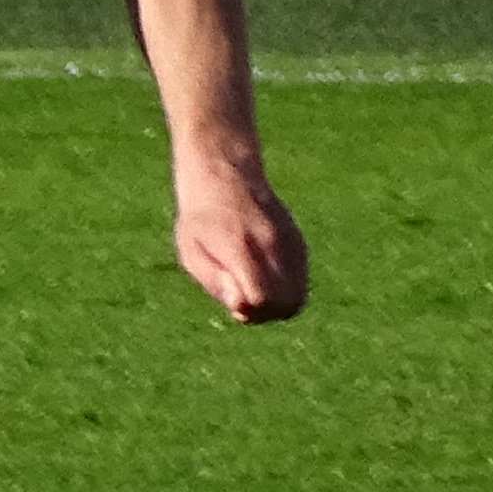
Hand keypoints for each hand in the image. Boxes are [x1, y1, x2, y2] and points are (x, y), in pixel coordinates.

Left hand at [176, 165, 309, 323]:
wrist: (226, 177)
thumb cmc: (201, 220)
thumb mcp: (191, 253)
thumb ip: (216, 283)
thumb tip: (241, 310)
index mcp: (241, 247)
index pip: (262, 298)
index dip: (250, 312)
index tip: (235, 306)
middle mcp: (272, 244)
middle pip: (288, 303)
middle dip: (266, 314)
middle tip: (244, 304)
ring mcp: (289, 242)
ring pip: (299, 296)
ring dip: (278, 305)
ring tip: (253, 292)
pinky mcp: (297, 241)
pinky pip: (301, 280)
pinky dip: (286, 290)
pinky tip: (264, 278)